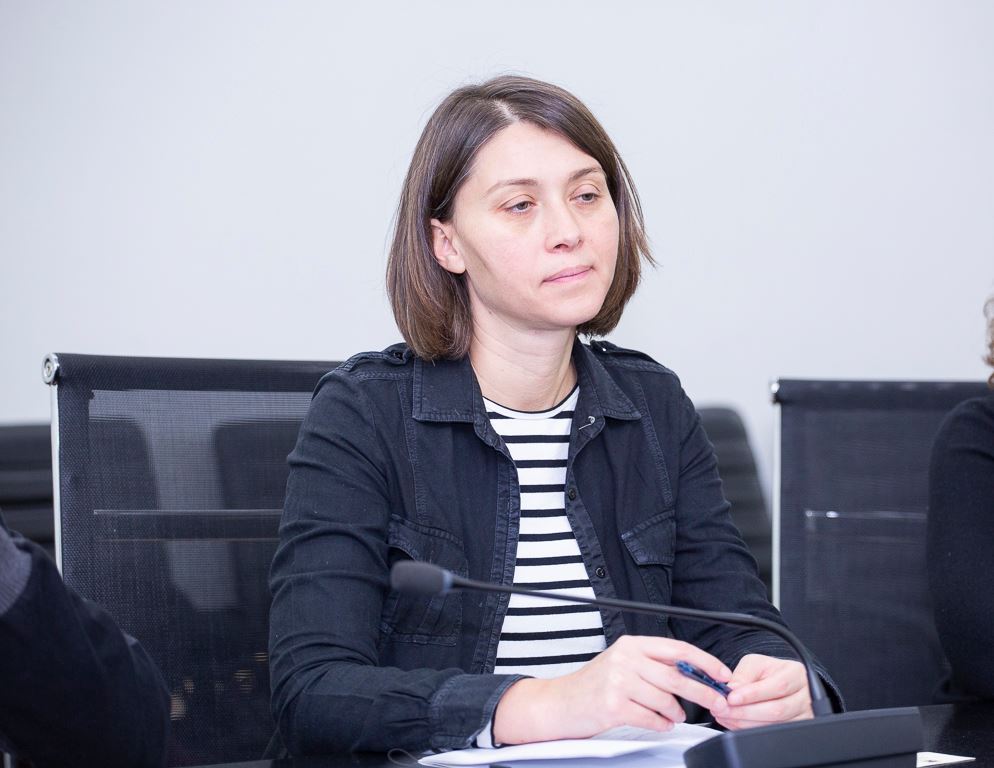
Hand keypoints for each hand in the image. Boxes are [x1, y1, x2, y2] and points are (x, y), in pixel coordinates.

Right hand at [492, 635, 732, 743]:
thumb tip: (696, 675)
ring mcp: (618, 681)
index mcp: (631, 644)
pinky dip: (661, 723)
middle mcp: (625, 659)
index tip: (722, 675)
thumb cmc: (595, 686)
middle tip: (719, 702)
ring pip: (666, 699)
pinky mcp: (613, 706)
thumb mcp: (623, 664)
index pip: (677, 648)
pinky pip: (652, 718)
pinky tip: (659, 722)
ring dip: (676, 712)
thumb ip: (653, 665)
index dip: (705, 662)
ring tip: (673, 714)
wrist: (560, 703)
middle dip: (704, 691)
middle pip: (677, 675)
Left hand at [716, 654, 812, 728]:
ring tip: (725, 716)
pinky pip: (772, 734)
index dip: (753, 694)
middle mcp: (804, 697)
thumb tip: (731, 689)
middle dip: (746, 712)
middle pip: (777, 710)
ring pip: (774, 725)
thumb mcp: (756, 664)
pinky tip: (735, 724)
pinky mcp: (796, 730)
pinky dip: (749, 730)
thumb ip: (744, 674)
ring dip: (745, 723)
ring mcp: (803, 716)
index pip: (778, 686)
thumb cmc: (770, 672)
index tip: (732, 698)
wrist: (783, 683)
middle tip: (724, 709)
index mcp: (796, 675)